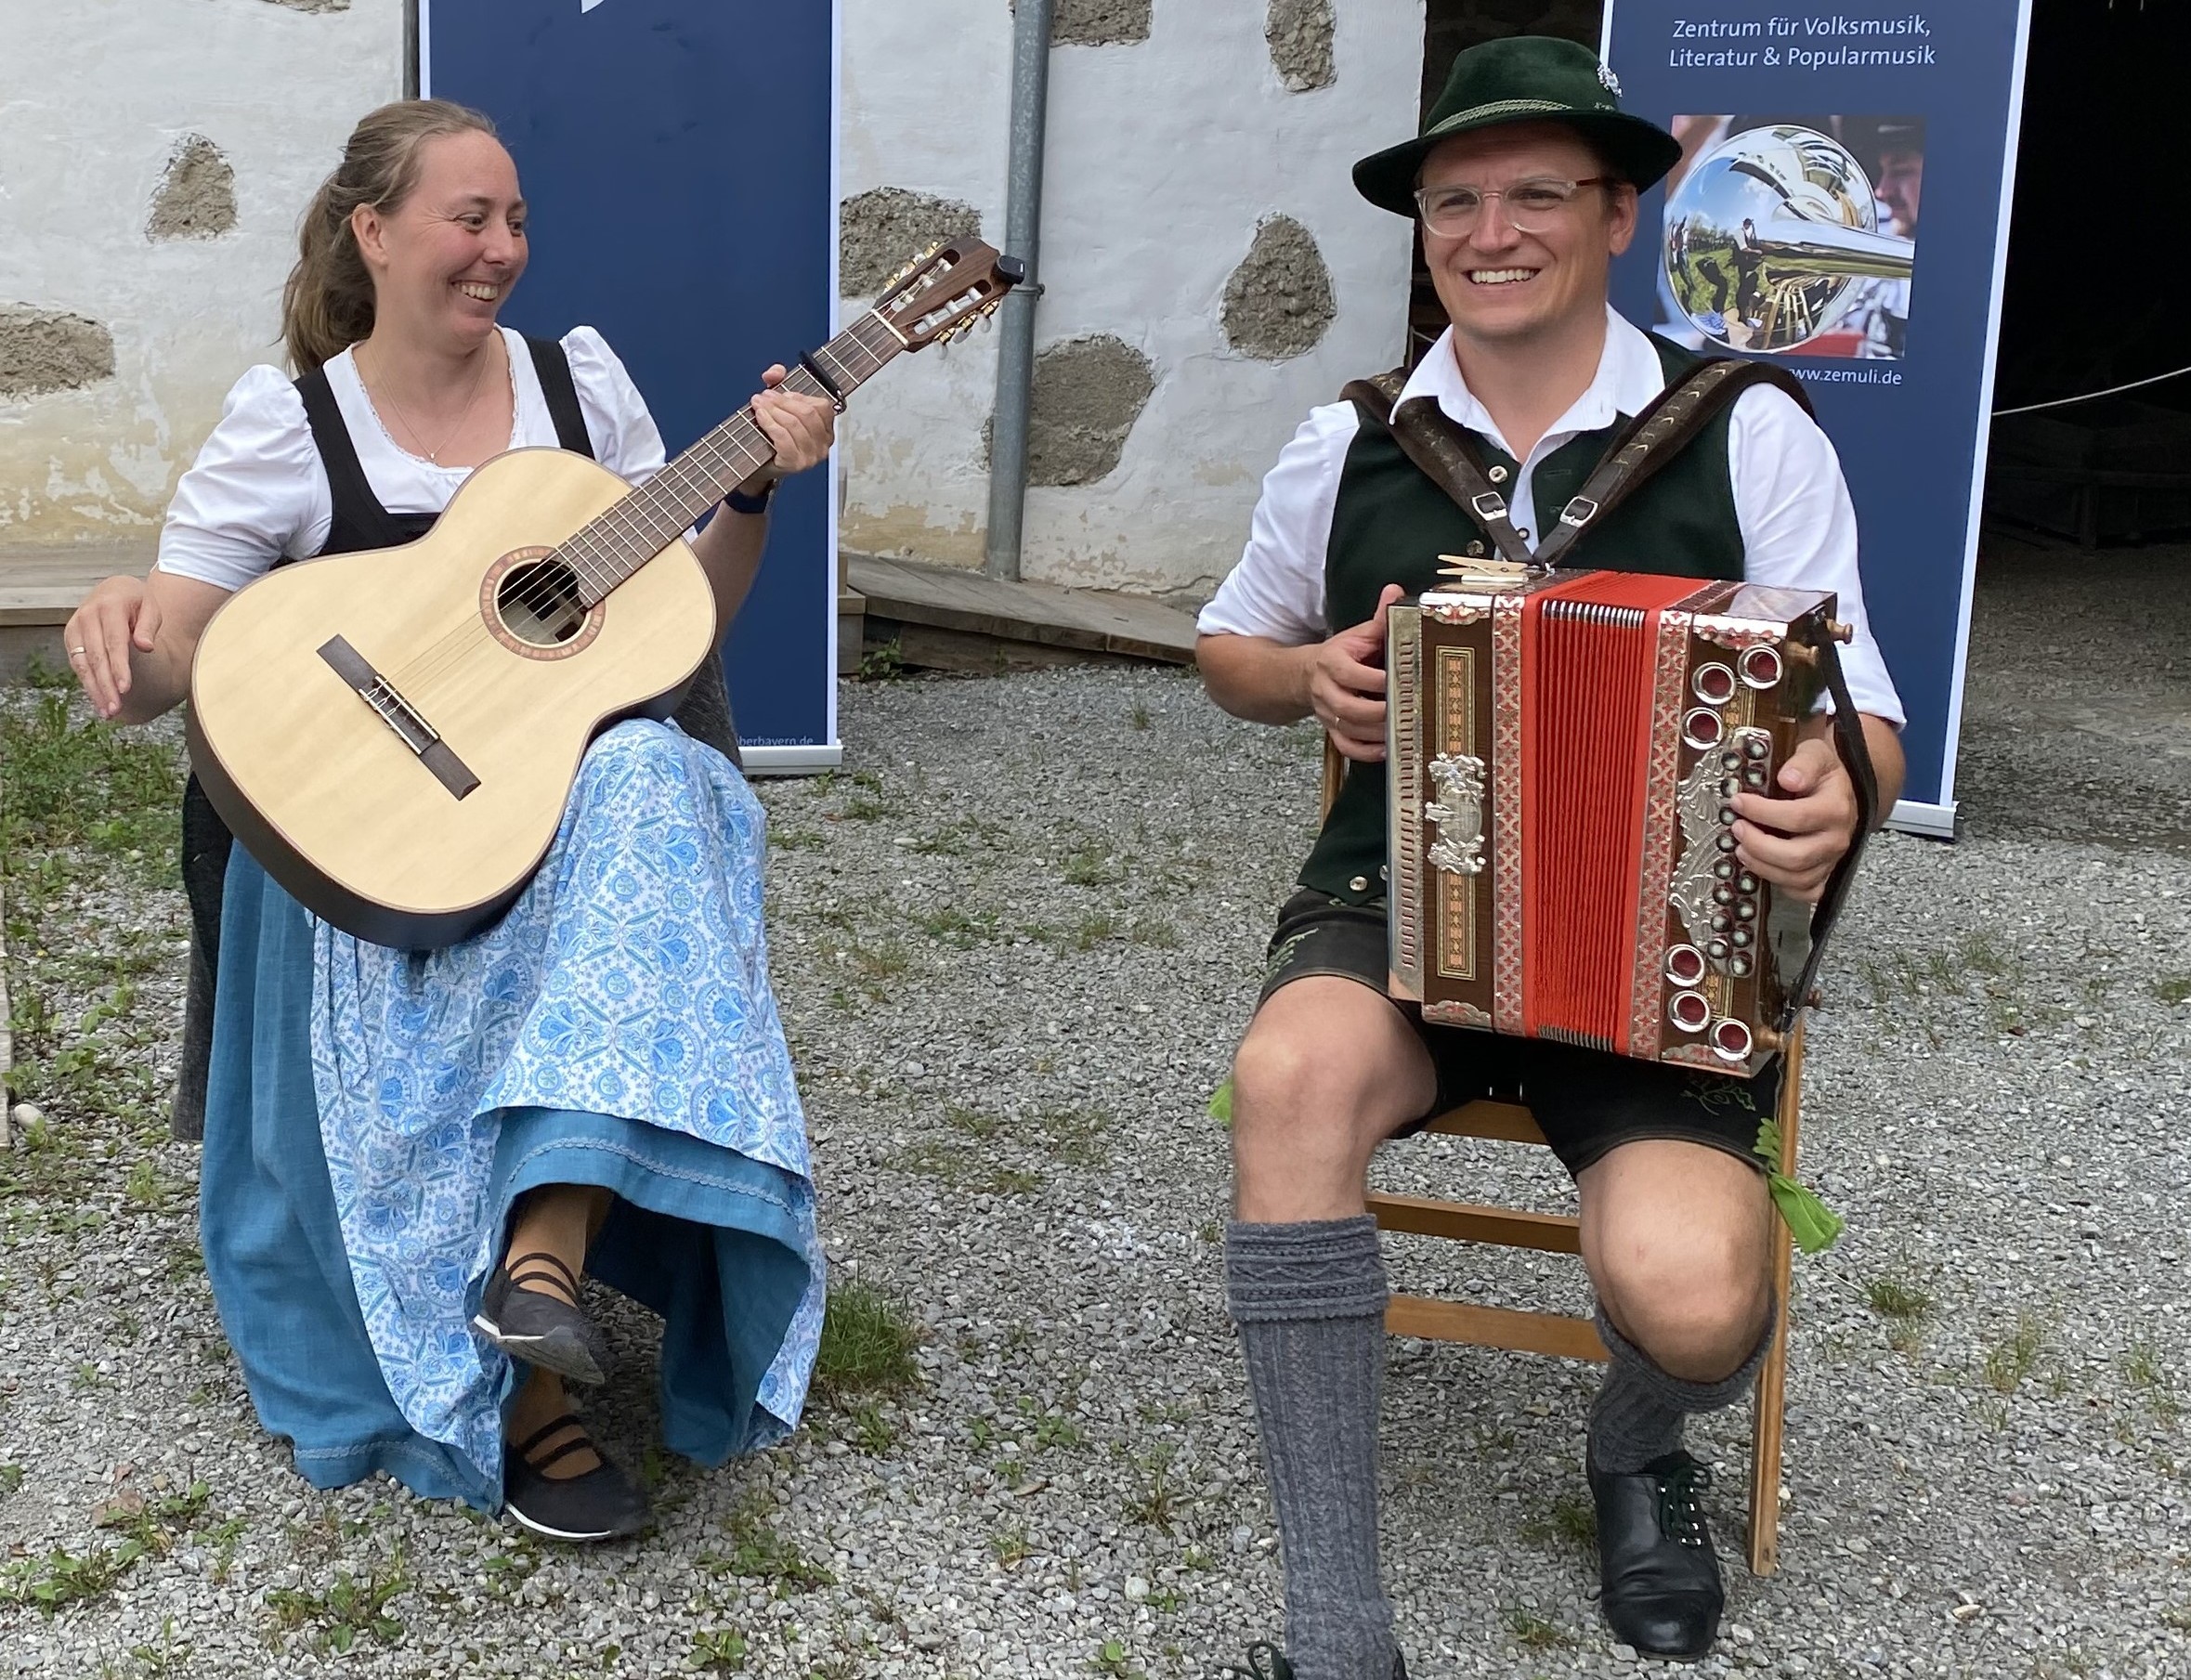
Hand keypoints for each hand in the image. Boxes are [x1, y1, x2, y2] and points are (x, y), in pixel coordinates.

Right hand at [64, 575, 160, 721]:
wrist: (113, 590)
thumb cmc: (137, 602)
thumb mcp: (150, 607)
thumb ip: (149, 626)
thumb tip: (146, 646)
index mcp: (109, 607)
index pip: (114, 643)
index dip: (119, 667)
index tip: (125, 689)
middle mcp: (87, 617)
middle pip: (96, 657)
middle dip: (105, 685)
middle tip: (116, 709)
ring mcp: (75, 627)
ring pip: (82, 664)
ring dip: (94, 690)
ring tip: (108, 713)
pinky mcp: (70, 638)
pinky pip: (77, 664)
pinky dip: (88, 684)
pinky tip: (98, 701)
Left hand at [737, 364, 836, 495]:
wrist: (758, 466)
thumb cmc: (772, 438)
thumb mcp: (778, 407)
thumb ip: (778, 384)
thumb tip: (775, 372)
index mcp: (826, 430)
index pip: (822, 407)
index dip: (799, 396)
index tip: (780, 393)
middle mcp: (823, 444)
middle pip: (807, 414)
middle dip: (782, 402)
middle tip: (764, 396)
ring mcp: (811, 457)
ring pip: (795, 425)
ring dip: (773, 410)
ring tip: (758, 404)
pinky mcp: (795, 464)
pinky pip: (784, 439)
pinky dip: (770, 424)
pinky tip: (760, 416)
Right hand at [1306, 584, 1405, 761]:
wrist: (1307, 675)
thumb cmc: (1342, 654)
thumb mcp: (1358, 634)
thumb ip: (1380, 618)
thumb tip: (1396, 592)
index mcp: (1332, 661)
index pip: (1351, 673)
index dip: (1378, 680)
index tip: (1404, 681)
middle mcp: (1325, 690)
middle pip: (1347, 708)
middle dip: (1378, 713)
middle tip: (1407, 711)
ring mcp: (1327, 713)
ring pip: (1348, 730)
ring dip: (1377, 733)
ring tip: (1404, 730)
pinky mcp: (1331, 730)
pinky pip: (1345, 747)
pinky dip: (1366, 752)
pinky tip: (1388, 747)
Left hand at [1729, 736, 1858, 900]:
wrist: (1841, 792)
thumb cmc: (1823, 775)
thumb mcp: (1816, 756)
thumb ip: (1804, 763)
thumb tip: (1788, 778)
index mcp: (1836, 808)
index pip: (1797, 817)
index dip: (1762, 812)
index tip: (1738, 802)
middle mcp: (1837, 838)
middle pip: (1796, 856)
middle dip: (1758, 845)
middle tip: (1737, 828)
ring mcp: (1832, 860)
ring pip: (1797, 878)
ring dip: (1761, 866)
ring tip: (1740, 848)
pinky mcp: (1826, 874)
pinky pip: (1804, 891)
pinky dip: (1780, 884)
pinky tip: (1762, 866)